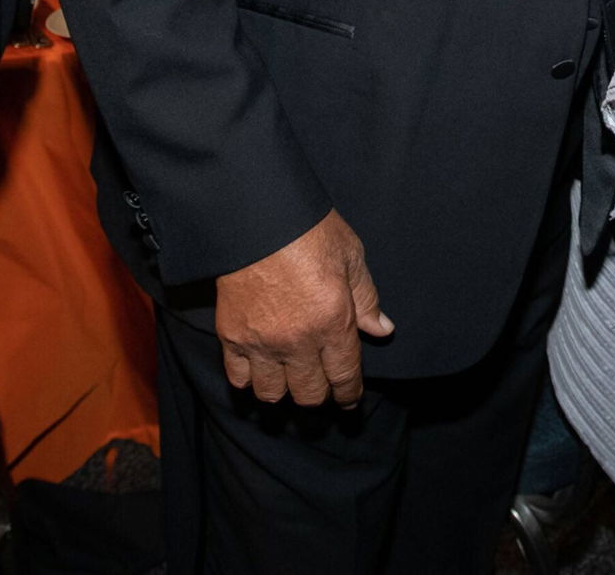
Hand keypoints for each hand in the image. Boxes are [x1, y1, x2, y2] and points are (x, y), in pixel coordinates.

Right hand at [215, 209, 393, 407]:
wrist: (255, 215)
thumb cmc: (308, 229)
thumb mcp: (350, 255)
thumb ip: (366, 297)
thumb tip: (382, 329)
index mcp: (333, 321)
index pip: (344, 376)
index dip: (349, 394)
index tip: (350, 400)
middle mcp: (298, 340)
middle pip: (310, 394)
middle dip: (319, 395)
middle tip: (321, 387)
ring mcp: (262, 342)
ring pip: (273, 395)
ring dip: (284, 391)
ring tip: (289, 380)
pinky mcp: (232, 336)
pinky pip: (239, 379)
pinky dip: (250, 380)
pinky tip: (259, 369)